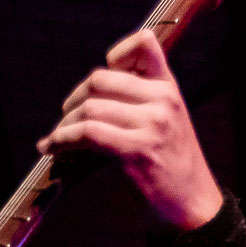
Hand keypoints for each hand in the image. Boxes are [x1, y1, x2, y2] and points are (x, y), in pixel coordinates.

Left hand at [35, 29, 223, 228]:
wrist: (192, 202)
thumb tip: (89, 91)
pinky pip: (87, 134)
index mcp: (169, 87)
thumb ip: (140, 98)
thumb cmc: (171, 163)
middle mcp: (162, 100)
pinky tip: (53, 148)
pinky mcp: (136, 150)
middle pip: (100, 78)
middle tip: (66, 118)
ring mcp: (151, 124)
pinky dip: (63, 140)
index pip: (144, 44)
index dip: (117, 53)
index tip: (103, 75)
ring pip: (89, 108)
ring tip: (58, 138)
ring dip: (64, 125)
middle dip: (74, 99)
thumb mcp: (166, 119)